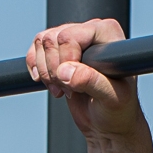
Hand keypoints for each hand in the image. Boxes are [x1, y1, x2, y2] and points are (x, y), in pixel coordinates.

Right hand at [26, 18, 142, 141]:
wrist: (107, 122)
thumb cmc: (118, 110)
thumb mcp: (111, 98)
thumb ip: (91, 81)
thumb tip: (65, 71)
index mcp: (108, 34)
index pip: (70, 36)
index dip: (65, 61)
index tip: (76, 86)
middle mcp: (90, 30)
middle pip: (52, 39)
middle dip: (54, 69)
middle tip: (70, 91)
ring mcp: (73, 38)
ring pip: (41, 42)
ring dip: (45, 71)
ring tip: (63, 89)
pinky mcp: (59, 50)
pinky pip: (35, 49)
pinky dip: (36, 68)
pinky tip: (50, 84)